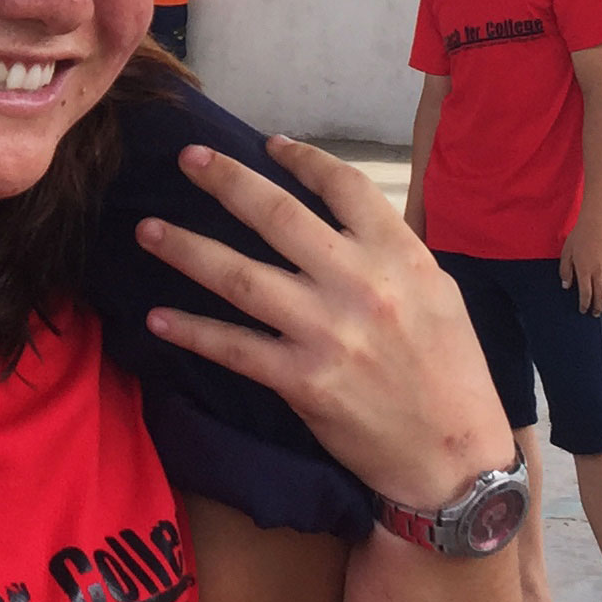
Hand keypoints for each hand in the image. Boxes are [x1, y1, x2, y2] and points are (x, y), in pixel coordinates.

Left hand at [134, 137, 513, 512]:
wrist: (455, 458)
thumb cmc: (451, 372)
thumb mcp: (438, 293)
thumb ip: (389, 253)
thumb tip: (340, 217)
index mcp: (399, 256)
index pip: (343, 187)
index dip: (301, 159)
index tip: (267, 143)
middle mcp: (360, 285)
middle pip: (278, 215)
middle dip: (226, 181)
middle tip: (186, 157)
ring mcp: (327, 332)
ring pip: (240, 276)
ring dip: (187, 250)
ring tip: (147, 231)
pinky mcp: (302, 381)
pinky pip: (234, 347)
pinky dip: (192, 331)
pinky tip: (158, 317)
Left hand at [557, 217, 601, 313]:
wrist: (595, 224)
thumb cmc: (578, 237)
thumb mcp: (566, 253)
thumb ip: (565, 271)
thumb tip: (566, 286)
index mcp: (584, 269)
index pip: (586, 293)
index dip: (584, 304)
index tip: (582, 310)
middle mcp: (598, 271)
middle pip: (600, 295)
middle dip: (597, 307)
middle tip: (593, 314)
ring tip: (601, 304)